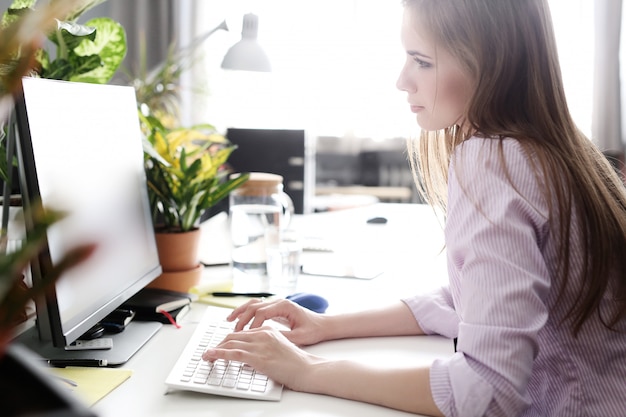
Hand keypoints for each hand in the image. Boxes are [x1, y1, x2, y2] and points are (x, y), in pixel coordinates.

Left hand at [201, 325, 322, 390]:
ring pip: (230, 343)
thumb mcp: (279, 348)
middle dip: (219, 344)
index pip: (241, 332)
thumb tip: (248, 356)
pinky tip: (211, 356)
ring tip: (207, 356)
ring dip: (215, 349)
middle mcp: (263, 334)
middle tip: (210, 352)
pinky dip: (219, 354)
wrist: (307, 370)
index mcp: (268, 330)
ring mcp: (260, 345)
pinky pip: (233, 354)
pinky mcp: (259, 357)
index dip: (227, 340)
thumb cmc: (296, 363)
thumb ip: (264, 347)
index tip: (219, 346)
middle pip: (233, 335)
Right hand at [228, 298, 327, 345]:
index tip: (247, 336)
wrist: (323, 325)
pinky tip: (238, 319)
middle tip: (234, 331)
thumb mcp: (300, 337)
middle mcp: (279, 302)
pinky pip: (257, 307)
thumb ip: (283, 337)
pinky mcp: (275, 309)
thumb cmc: (313, 330)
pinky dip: (246, 312)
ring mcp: (276, 304)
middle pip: (254, 306)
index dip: (252, 324)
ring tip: (229, 320)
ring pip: (253, 304)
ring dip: (241, 311)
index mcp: (285, 306)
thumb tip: (266, 341)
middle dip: (242, 318)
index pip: (262, 312)